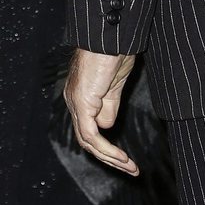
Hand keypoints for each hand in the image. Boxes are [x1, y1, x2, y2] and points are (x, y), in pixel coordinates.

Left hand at [64, 49, 139, 174]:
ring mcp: (76, 102)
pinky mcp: (82, 102)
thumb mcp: (114, 84)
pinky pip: (90, 134)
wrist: (109, 35)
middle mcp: (74, 101)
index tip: (127, 159)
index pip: (89, 130)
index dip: (107, 147)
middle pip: (87, 139)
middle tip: (131, 169)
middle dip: (110, 157)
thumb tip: (108, 125)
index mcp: (81, 95)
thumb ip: (110, 104)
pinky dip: (106, 149)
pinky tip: (122, 157)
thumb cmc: (114, 50)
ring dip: (110, 157)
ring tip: (130, 167)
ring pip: (88, 141)